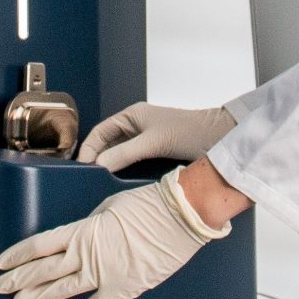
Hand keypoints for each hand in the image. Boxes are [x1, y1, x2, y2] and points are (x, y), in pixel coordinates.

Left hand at [0, 167, 228, 298]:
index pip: (40, 245)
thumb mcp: (108, 206)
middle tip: (1, 286)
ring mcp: (105, 275)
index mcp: (82, 231)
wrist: (178, 217)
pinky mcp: (124, 288)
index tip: (3, 262)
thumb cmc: (146, 205)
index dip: (19, 255)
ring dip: (40, 296)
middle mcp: (88, 255)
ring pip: (63, 289)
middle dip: (20, 279)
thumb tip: (81, 236)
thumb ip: (90, 225)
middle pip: (45, 270)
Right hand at [76, 102, 235, 170]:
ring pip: (119, 155)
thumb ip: (125, 153)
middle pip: (108, 143)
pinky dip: (123, 172)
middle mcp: (136, 127)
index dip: (89, 147)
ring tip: (98, 182)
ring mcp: (145, 141)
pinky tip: (118, 183)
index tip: (81, 166)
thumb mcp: (153, 142)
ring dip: (110, 166)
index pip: (101, 131)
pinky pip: (132, 163)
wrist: (217, 140)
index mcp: (132, 116)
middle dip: (97, 158)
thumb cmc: (188, 132)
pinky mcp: (154, 155)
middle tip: (86, 177)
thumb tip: (99, 164)